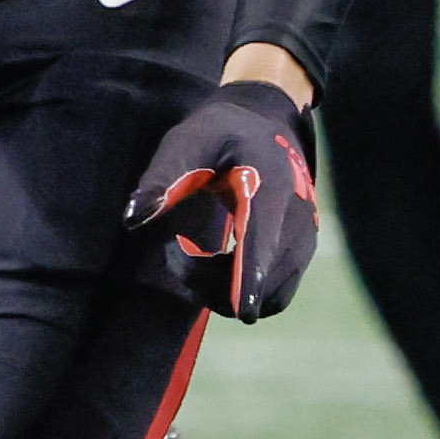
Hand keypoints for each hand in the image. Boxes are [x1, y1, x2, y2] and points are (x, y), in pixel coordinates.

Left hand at [127, 72, 325, 317]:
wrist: (267, 125)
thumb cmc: (221, 133)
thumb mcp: (186, 142)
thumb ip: (162, 178)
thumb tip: (134, 218)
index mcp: (269, 185)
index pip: (262, 238)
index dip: (251, 276)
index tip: (245, 313)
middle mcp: (297, 216)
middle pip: (264, 276)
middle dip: (213, 283)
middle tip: (175, 251)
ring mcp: (305, 236)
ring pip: (272, 292)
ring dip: (227, 292)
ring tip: (194, 260)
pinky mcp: (303, 250)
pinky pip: (277, 291)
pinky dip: (244, 291)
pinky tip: (220, 266)